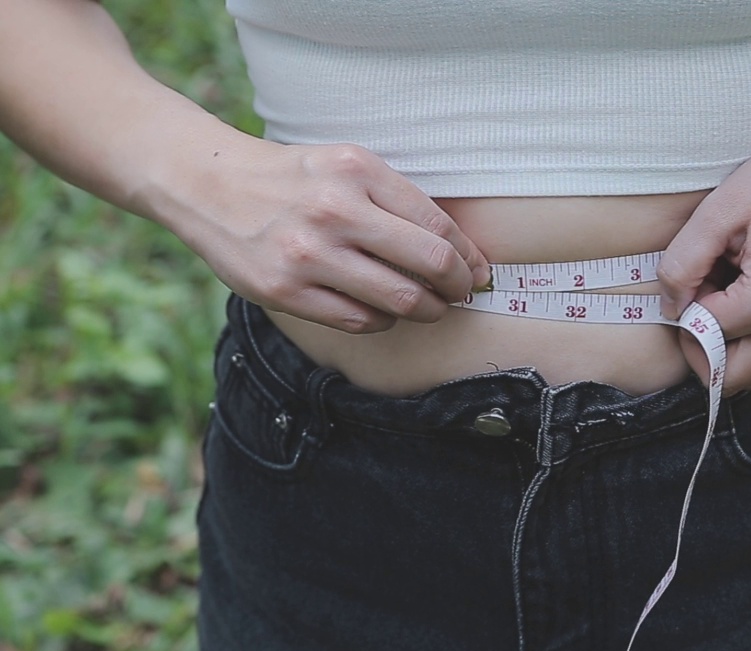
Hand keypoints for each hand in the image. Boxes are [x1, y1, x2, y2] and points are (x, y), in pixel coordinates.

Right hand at [165, 139, 489, 333]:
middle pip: (429, 264)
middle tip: (461, 294)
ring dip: (427, 310)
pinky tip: (383, 310)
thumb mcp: (346, 166)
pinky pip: (360, 321)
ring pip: (400, 300)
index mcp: (357, 171)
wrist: (208, 185)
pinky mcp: (284, 291)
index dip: (469, 256)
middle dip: (458, 287)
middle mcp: (334, 211)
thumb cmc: (294, 179)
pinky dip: (384, 320)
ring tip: (429, 307)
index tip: (478, 270)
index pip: (439, 225)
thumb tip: (459, 251)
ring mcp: (307, 254)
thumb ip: (396, 200)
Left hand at [658, 124, 750, 395]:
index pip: (704, 337)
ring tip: (741, 292)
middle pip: (732, 379)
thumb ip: (681, 263)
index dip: (686, 311)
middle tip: (707, 301)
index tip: (695, 279)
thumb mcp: (720, 209)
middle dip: (707, 348)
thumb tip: (671, 307)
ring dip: (741, 345)